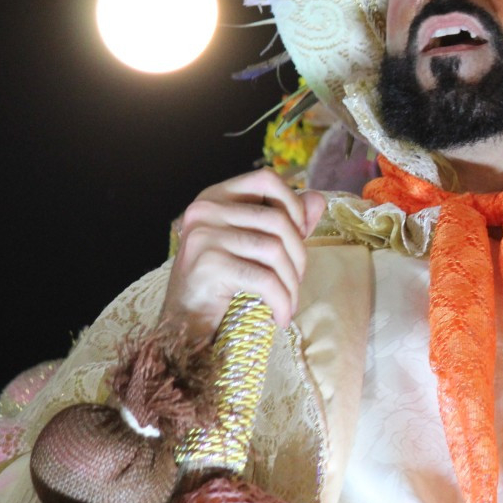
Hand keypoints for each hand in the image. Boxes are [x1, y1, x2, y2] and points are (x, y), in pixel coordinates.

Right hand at [162, 168, 327, 340]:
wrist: (185, 324)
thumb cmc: (222, 282)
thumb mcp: (255, 246)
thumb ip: (286, 222)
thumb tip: (318, 199)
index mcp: (215, 196)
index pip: (266, 179)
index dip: (293, 203)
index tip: (302, 233)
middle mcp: (205, 209)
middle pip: (276, 219)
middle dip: (299, 254)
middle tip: (298, 280)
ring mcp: (203, 235)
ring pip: (274, 249)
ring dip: (292, 282)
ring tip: (290, 301)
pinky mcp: (208, 264)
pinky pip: (263, 279)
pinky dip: (281, 300)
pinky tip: (282, 316)